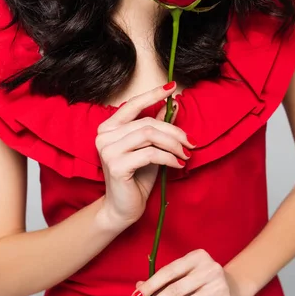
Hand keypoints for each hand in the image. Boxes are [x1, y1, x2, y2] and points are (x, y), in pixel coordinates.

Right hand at [95, 82, 196, 232]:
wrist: (123, 208)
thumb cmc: (137, 177)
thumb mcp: (151, 148)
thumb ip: (157, 126)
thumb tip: (172, 104)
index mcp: (108, 128)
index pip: (132, 105)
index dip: (153, 94)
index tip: (172, 87)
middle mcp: (104, 136)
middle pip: (147, 123)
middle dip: (173, 131)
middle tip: (190, 142)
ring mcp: (108, 150)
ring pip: (149, 135)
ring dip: (173, 144)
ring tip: (185, 154)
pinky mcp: (116, 166)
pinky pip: (150, 154)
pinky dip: (169, 158)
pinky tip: (178, 164)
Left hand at [129, 248, 250, 295]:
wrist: (235, 288)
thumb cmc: (201, 281)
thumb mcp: (184, 275)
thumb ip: (162, 280)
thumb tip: (137, 288)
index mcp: (197, 257)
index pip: (168, 272)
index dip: (150, 286)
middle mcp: (210, 269)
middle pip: (175, 291)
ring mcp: (219, 288)